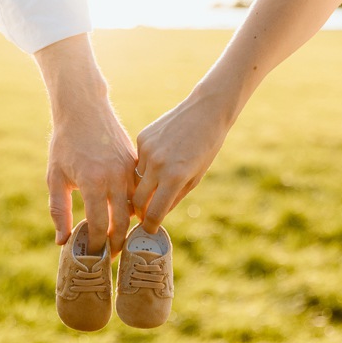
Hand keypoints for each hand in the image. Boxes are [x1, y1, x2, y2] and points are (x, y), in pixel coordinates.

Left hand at [35, 34, 135, 254]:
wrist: (84, 109)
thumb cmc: (64, 144)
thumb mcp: (55, 177)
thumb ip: (58, 211)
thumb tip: (62, 242)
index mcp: (93, 182)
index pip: (98, 225)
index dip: (96, 245)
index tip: (92, 257)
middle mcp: (115, 178)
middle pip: (122, 222)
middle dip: (117, 244)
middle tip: (111, 258)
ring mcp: (128, 170)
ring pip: (135, 208)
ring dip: (128, 227)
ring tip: (119, 242)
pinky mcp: (134, 163)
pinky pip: (138, 192)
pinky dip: (134, 207)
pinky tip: (126, 217)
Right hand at [133, 89, 233, 232]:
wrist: (204, 112)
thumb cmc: (206, 147)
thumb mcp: (195, 178)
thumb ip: (174, 199)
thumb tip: (157, 216)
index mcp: (174, 178)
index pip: (153, 212)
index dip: (150, 225)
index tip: (148, 230)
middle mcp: (157, 165)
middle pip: (138, 200)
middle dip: (140, 211)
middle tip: (143, 216)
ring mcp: (147, 150)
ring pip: (135, 180)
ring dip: (142, 188)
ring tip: (152, 187)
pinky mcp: (141, 138)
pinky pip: (137, 161)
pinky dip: (144, 167)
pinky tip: (157, 160)